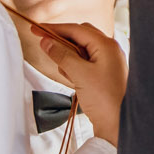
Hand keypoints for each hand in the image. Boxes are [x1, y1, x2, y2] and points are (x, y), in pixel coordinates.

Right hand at [33, 21, 125, 147]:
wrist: (118, 124)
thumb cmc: (104, 99)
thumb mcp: (79, 75)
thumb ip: (62, 55)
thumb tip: (47, 42)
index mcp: (107, 45)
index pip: (76, 29)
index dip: (55, 29)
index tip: (36, 29)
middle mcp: (110, 50)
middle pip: (80, 36)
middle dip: (61, 40)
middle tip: (43, 44)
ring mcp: (108, 61)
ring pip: (82, 50)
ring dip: (68, 56)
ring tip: (63, 70)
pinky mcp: (105, 74)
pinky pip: (86, 63)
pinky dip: (75, 67)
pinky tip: (70, 78)